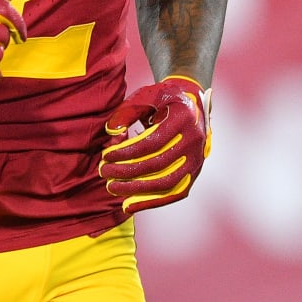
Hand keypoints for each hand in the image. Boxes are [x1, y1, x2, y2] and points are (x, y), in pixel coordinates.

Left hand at [99, 75, 210, 214]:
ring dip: (137, 190)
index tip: (107, 156)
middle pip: (158, 164)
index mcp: (183, 118)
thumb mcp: (146, 96)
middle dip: (127, 171)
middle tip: (105, 172)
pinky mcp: (194, 173)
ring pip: (166, 183)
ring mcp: (197, 159)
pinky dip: (152, 202)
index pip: (152, 142)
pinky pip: (174, 193)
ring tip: (113, 188)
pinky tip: (130, 205)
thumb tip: (111, 132)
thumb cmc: (164, 100)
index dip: (127, 151)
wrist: (191, 104)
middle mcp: (194, 140)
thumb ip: (127, 112)